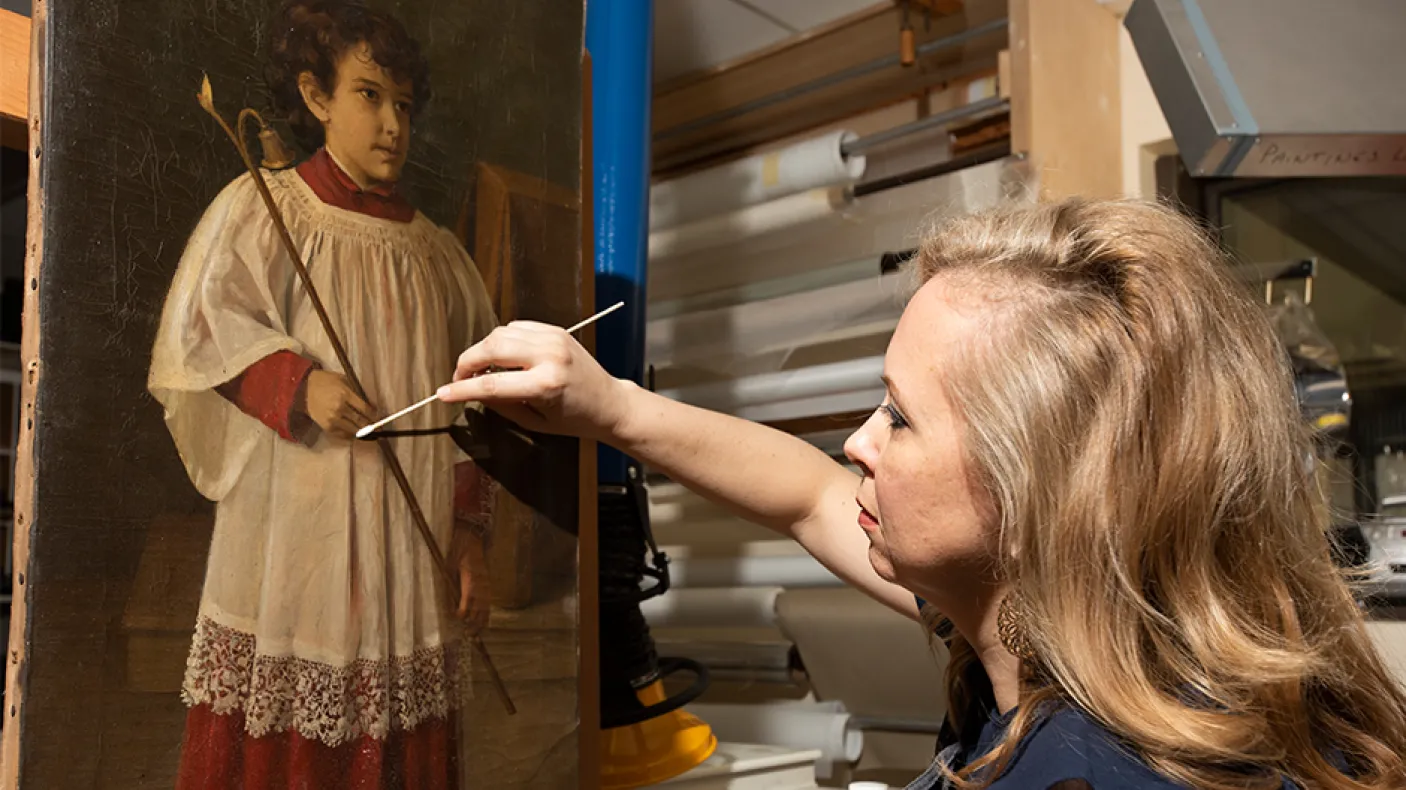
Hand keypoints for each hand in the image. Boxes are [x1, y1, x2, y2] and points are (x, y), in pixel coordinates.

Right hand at [303, 370, 377, 439]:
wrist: (304, 389)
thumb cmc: (327, 381)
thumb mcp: (344, 380)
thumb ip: (358, 392)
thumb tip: (373, 406)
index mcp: (345, 395)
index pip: (365, 409)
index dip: (375, 416)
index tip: (381, 419)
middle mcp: (339, 408)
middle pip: (361, 422)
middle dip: (373, 428)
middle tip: (380, 431)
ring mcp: (332, 419)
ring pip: (353, 431)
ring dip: (364, 434)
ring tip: (372, 435)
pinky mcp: (326, 427)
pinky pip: (342, 435)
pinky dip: (351, 435)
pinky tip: (357, 434)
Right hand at [438, 321, 630, 440]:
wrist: (608, 402)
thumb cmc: (574, 418)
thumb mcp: (534, 422)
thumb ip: (499, 405)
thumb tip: (470, 391)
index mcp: (545, 385)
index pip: (490, 383)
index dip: (461, 388)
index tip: (443, 393)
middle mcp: (549, 356)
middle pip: (491, 348)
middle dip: (467, 363)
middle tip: (460, 379)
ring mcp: (553, 338)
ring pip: (500, 333)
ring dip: (483, 350)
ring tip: (480, 370)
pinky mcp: (555, 330)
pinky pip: (516, 327)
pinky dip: (502, 340)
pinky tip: (502, 357)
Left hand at [450, 528, 490, 633]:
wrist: (469, 537)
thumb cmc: (456, 549)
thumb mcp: (447, 565)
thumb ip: (446, 583)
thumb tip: (443, 602)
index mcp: (471, 577)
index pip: (469, 598)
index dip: (463, 610)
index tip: (457, 618)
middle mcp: (481, 582)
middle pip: (480, 605)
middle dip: (475, 621)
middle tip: (469, 635)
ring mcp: (486, 582)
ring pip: (486, 605)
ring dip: (482, 620)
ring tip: (477, 634)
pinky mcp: (487, 582)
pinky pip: (488, 600)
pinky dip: (487, 612)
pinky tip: (484, 622)